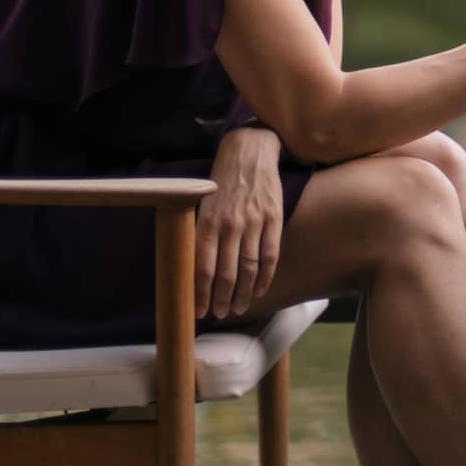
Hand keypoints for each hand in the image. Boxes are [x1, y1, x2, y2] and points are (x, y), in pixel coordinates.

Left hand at [200, 126, 284, 319]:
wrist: (249, 152)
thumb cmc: (221, 180)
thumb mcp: (201, 202)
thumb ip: (199, 232)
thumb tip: (191, 267)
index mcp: (208, 221)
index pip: (202, 267)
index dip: (200, 293)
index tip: (198, 311)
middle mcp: (230, 224)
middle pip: (226, 272)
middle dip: (221, 298)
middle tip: (219, 314)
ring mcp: (254, 221)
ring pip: (249, 267)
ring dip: (243, 293)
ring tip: (237, 308)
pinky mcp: (273, 218)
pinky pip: (270, 254)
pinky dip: (265, 277)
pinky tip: (259, 290)